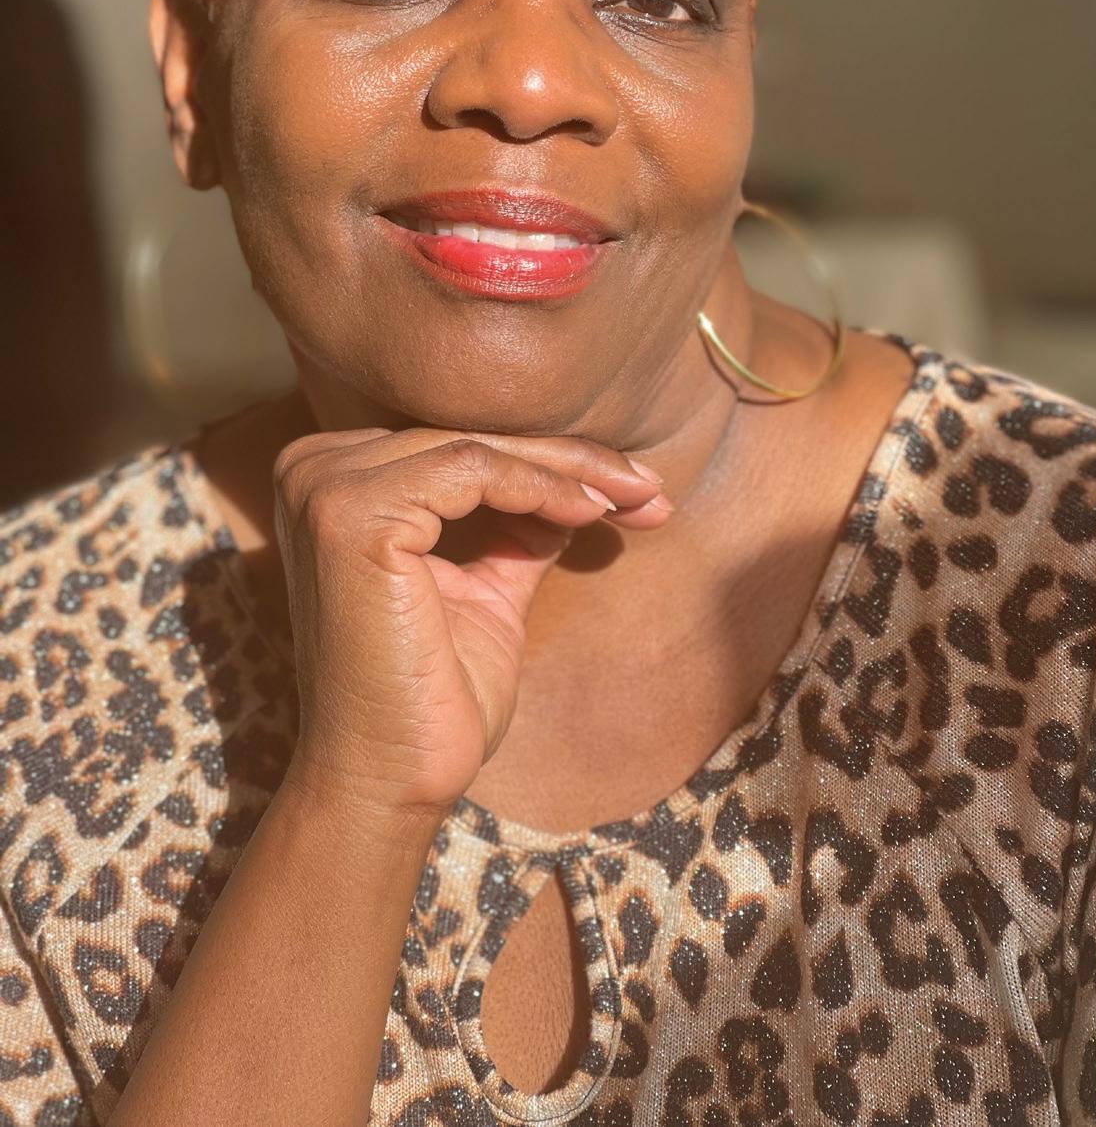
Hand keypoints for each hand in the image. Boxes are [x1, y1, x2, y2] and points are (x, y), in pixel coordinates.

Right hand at [272, 427, 668, 822]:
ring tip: (637, 500)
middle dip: (575, 463)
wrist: (389, 782)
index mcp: (334, 481)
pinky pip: (470, 470)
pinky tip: (592, 513)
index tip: (639, 489)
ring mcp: (324, 487)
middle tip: (653, 488)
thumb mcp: (486, 592)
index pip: (461, 448)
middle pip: (471, 441)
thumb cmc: (431, 699)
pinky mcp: (350, 514)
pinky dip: (541, 487)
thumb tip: (579, 485)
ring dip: (570, 472)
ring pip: (478, 448)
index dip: (554, 463)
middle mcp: (313, 469)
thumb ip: (515, 531)